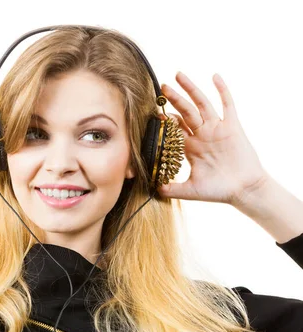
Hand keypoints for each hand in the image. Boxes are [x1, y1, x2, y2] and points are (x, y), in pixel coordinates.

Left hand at [157, 72, 268, 205]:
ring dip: (190, 89)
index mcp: (190, 147)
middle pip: (184, 112)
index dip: (164, 120)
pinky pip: (227, 105)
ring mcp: (216, 129)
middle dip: (173, 99)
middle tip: (162, 87)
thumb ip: (171, 189)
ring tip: (178, 75)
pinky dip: (222, 90)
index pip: (174, 129)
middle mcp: (202, 135)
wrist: (244, 190)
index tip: (152, 111)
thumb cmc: (218, 191)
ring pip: (201, 104)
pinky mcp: (232, 127)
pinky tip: (214, 76)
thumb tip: (152, 190)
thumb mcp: (190, 190)